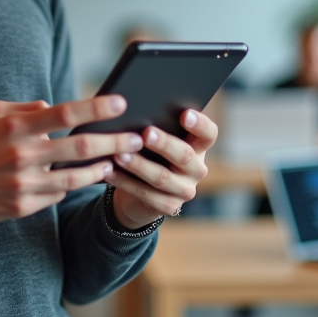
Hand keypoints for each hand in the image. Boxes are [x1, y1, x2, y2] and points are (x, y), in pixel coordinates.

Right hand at [0, 96, 143, 229]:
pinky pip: (58, 195)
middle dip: (115, 141)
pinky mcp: (23, 206)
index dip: (96, 108)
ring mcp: (24, 183)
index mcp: (17, 126)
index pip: (65, 113)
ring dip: (102, 169)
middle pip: (81, 147)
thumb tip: (55, 106)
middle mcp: (23, 154)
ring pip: (76, 178)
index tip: (121, 102)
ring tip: (117, 162)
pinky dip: (72, 186)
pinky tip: (83, 179)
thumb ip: (27, 108)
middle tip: (138, 138)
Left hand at [107, 109, 217, 229]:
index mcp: (198, 147)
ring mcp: (185, 190)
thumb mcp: (156, 140)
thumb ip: (155, 127)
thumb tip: (135, 110)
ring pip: (162, 177)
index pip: (208, 134)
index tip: (184, 114)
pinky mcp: (169, 207)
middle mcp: (197, 169)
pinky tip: (109, 172)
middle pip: (184, 155)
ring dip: (139, 165)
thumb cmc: (149, 153)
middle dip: (164, 143)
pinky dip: (124, 182)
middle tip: (146, 133)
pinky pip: (145, 194)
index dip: (200, 124)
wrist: (141, 191)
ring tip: (120, 154)